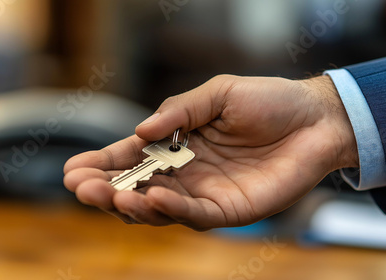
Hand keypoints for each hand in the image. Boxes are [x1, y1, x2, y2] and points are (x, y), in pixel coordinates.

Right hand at [63, 75, 357, 230]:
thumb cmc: (267, 101)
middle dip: (106, 189)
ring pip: (159, 208)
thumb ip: (178, 112)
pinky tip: (153, 198)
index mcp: (177, 144)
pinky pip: (195, 215)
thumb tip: (140, 130)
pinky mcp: (229, 211)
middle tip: (80, 186)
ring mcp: (205, 195)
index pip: (132, 158)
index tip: (71, 169)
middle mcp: (185, 173)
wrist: (314, 118)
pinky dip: (172, 210)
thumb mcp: (216, 94)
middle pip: (137, 188)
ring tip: (109, 193)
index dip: (102, 164)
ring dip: (131, 203)